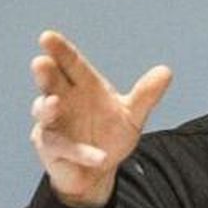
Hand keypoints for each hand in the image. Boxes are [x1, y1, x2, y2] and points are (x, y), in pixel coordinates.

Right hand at [28, 30, 172, 207]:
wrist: (99, 171)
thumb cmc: (109, 135)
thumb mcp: (131, 115)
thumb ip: (145, 95)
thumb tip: (166, 71)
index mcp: (82, 85)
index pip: (70, 63)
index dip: (60, 50)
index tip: (47, 37)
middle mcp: (62, 100)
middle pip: (50, 82)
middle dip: (45, 73)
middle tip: (41, 62)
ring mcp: (52, 124)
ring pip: (44, 113)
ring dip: (47, 108)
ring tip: (53, 103)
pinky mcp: (52, 149)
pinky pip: (64, 148)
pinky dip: (81, 152)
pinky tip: (99, 157)